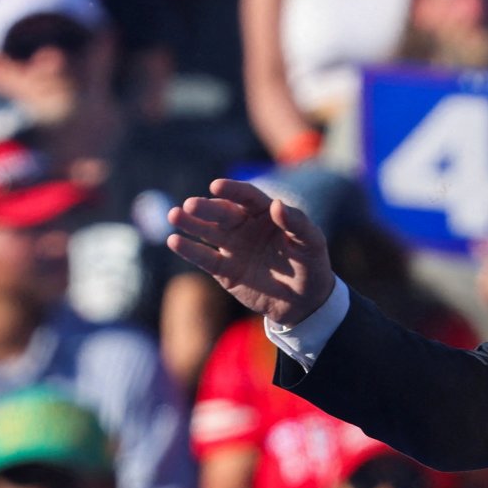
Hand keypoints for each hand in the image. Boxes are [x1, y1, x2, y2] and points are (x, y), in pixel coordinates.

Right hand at [166, 179, 334, 326]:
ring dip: (190, 223)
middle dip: (206, 207)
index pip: (246, 197)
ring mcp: (232, 247)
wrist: (305, 302)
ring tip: (175, 215)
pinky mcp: (224, 270)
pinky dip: (190, 250)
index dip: (232, 190)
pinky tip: (175, 241)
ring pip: (208, 231)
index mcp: (266, 213)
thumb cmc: (311, 265)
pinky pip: (205, 258)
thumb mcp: (312, 243)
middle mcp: (245, 226)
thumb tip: (276, 204)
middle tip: (191, 205)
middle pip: (222, 212)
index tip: (217, 186)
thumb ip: (297, 223)